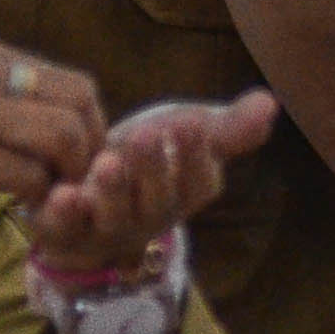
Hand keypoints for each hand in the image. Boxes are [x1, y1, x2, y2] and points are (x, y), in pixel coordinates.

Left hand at [24, 91, 279, 267]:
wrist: (87, 188)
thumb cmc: (146, 158)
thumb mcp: (185, 135)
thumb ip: (228, 126)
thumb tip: (270, 102)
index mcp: (184, 193)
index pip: (200, 181)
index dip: (196, 155)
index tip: (191, 123)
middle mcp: (150, 217)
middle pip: (158, 200)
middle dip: (153, 169)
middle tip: (148, 134)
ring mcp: (108, 228)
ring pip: (114, 216)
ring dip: (112, 191)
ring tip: (106, 163)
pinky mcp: (64, 231)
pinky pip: (65, 229)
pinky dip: (64, 214)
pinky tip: (64, 193)